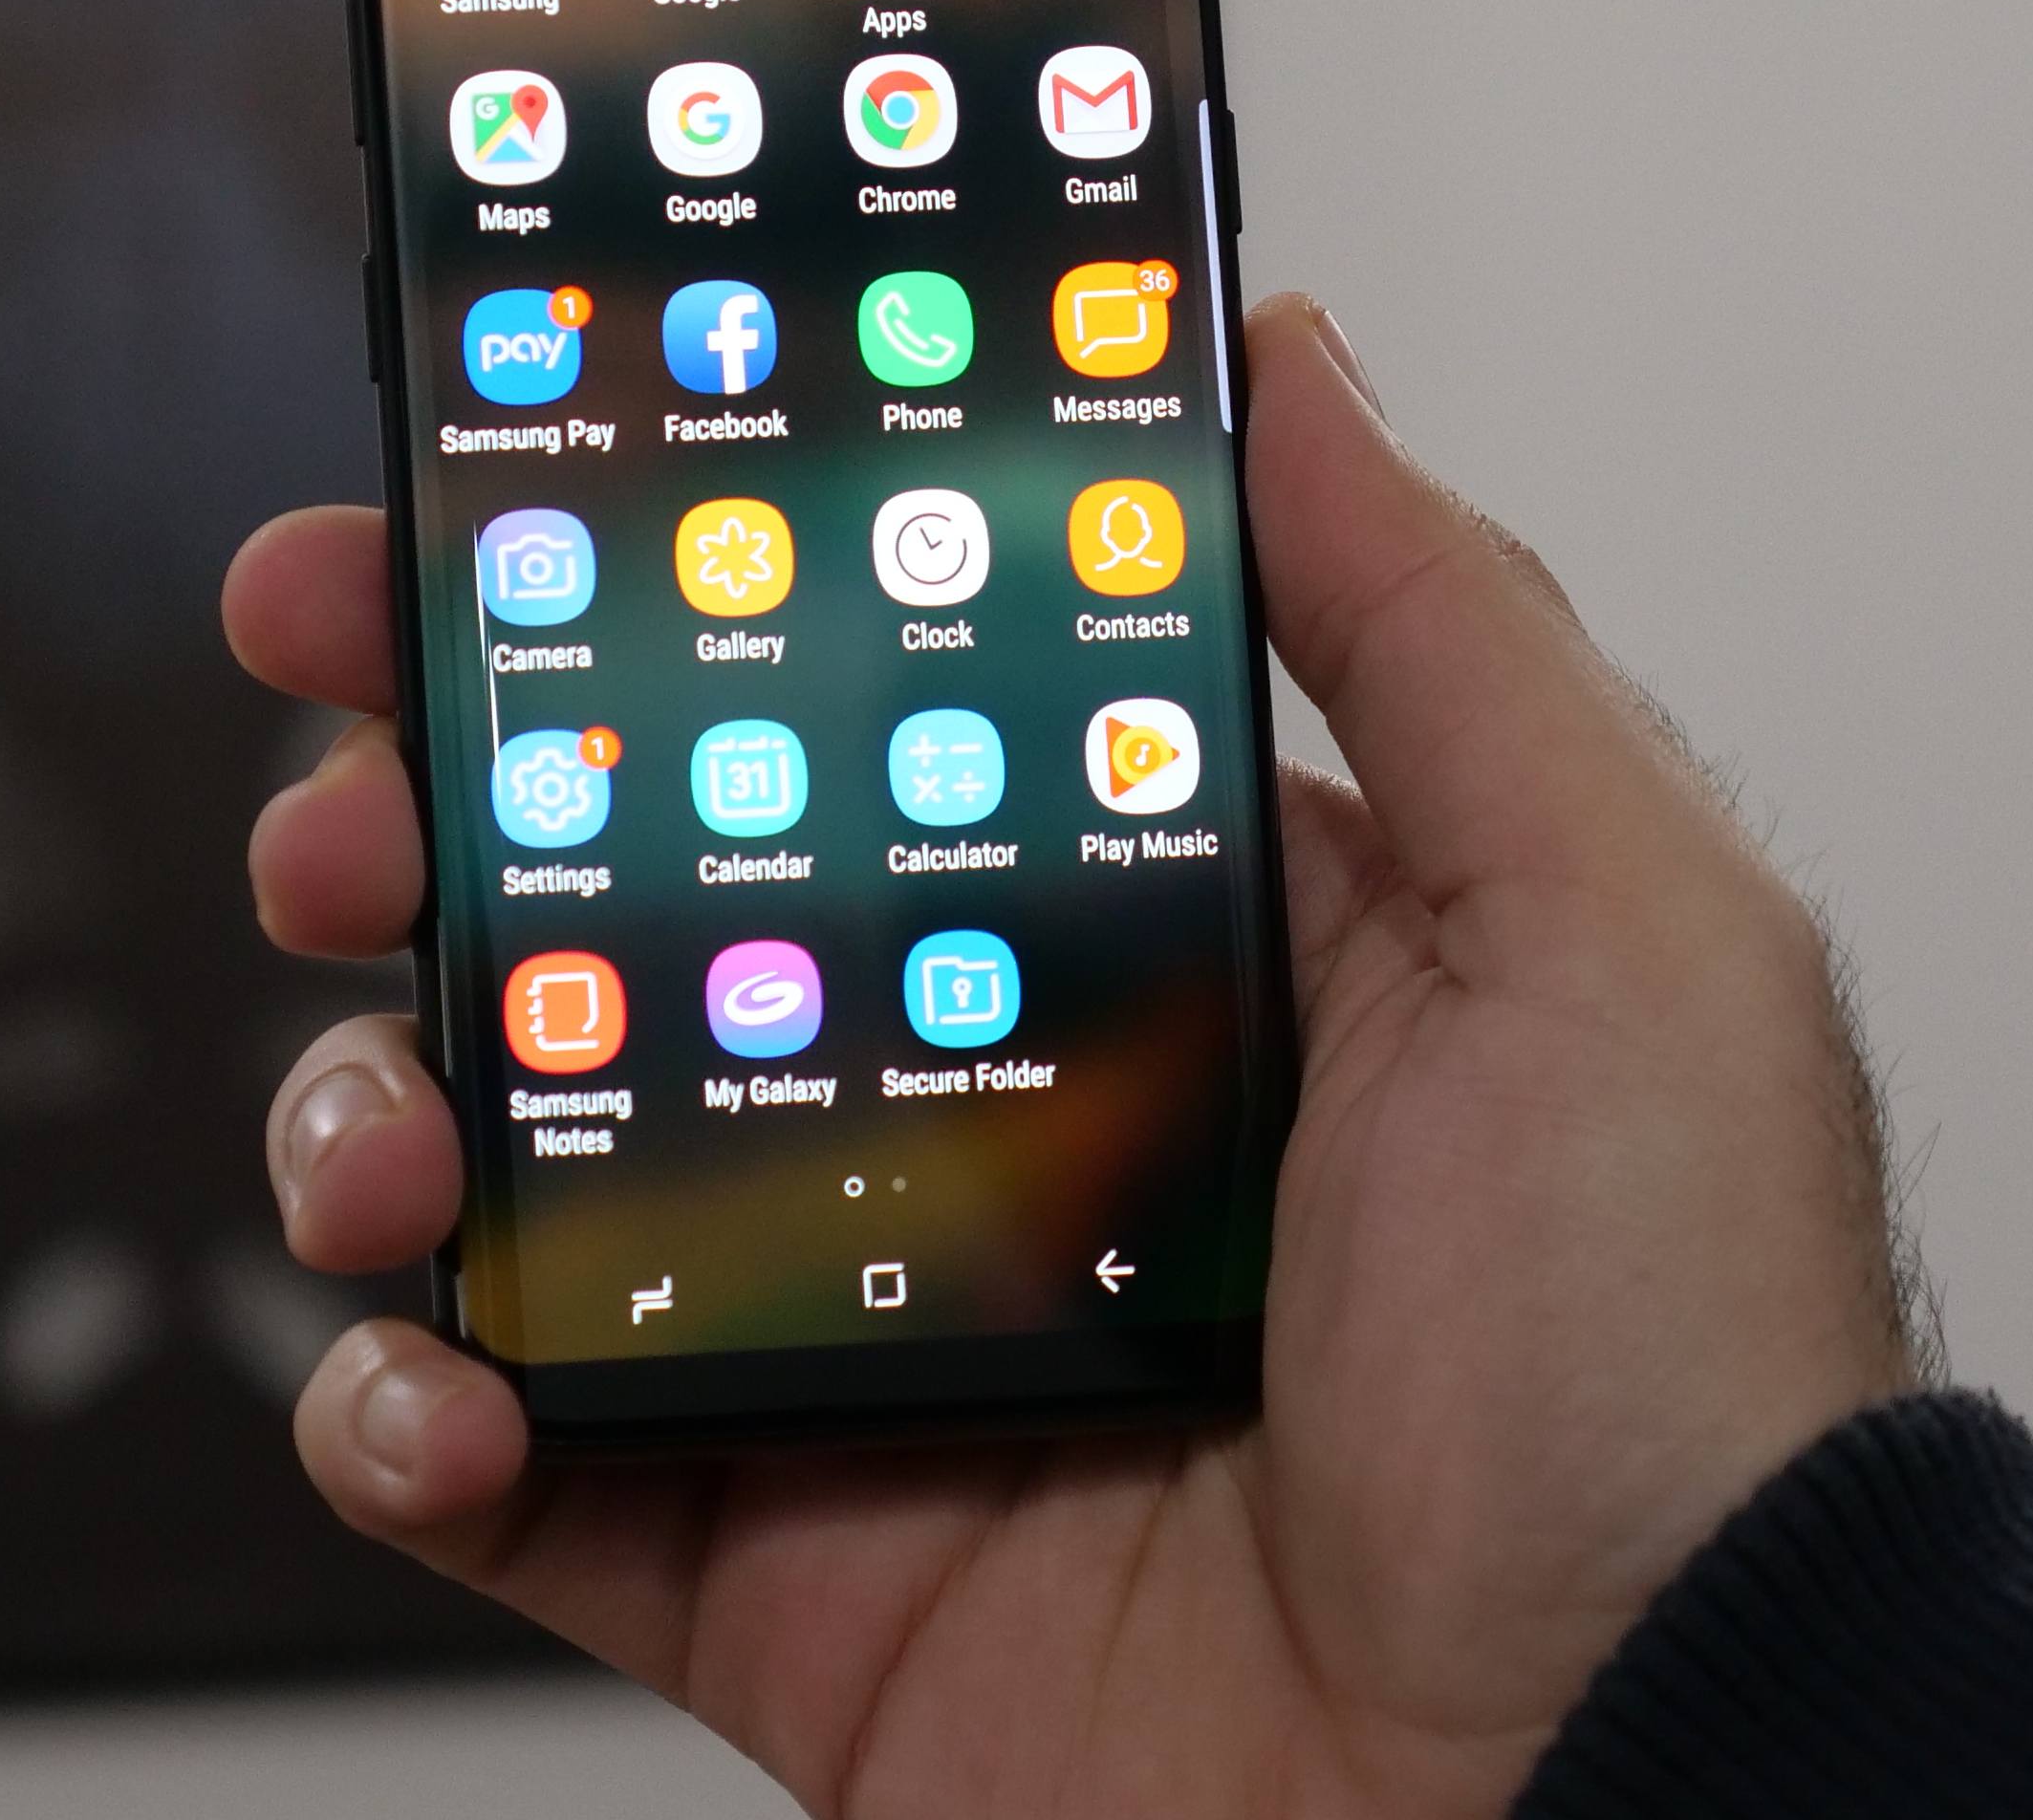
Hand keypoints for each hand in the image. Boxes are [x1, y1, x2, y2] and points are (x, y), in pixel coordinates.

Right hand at [222, 295, 1913, 1818]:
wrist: (1637, 1807)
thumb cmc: (1678, 1390)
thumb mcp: (1615, 927)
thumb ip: (1426, 624)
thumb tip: (1284, 356)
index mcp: (1170, 950)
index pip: (857, 712)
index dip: (665, 598)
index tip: (501, 493)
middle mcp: (997, 1129)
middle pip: (633, 915)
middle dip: (441, 807)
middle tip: (354, 772)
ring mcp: (873, 1352)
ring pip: (529, 1171)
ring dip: (386, 1095)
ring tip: (391, 1106)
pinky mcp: (785, 1574)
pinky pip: (521, 1473)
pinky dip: (407, 1417)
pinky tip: (430, 1374)